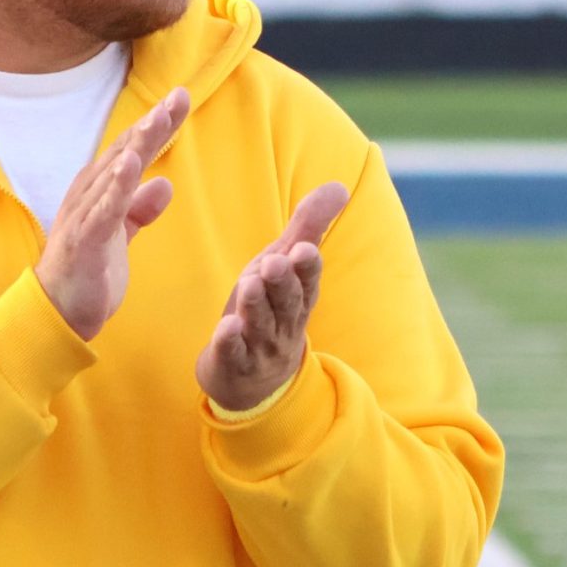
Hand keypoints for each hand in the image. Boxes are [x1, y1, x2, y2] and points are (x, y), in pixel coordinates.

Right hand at [35, 88, 188, 339]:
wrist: (58, 313)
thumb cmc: (86, 271)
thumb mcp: (120, 235)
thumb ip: (138, 208)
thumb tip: (163, 183)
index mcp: (98, 191)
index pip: (131, 150)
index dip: (156, 125)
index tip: (180, 98)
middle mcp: (89, 195)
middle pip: (125, 151)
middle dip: (153, 123)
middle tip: (179, 95)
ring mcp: (84, 215)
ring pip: (115, 172)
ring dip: (137, 144)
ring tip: (159, 117)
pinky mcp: (84, 239)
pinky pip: (104, 208)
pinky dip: (118, 184)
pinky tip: (131, 163)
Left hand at [196, 181, 349, 410]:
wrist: (254, 380)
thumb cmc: (271, 309)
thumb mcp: (285, 267)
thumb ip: (308, 227)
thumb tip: (339, 185)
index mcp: (298, 297)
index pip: (308, 281)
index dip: (307, 267)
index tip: (305, 249)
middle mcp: (284, 322)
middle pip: (287, 302)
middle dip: (283, 282)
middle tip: (276, 261)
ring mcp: (260, 346)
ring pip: (260, 325)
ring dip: (256, 305)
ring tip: (251, 284)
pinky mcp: (234, 363)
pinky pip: (233, 353)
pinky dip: (231, 342)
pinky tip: (226, 327)